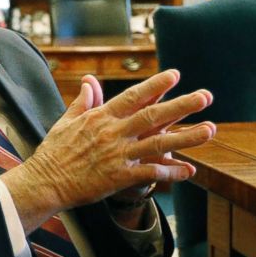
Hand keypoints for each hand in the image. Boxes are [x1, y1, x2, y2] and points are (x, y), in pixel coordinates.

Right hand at [1, 70, 214, 233]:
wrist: (45, 181)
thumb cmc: (54, 152)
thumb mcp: (66, 121)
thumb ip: (83, 101)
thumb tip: (89, 80)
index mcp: (101, 117)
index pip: (133, 96)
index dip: (156, 85)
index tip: (175, 75)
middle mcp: (113, 133)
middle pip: (153, 115)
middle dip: (181, 105)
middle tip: (205, 96)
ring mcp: (118, 155)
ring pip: (159, 143)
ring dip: (187, 136)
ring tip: (210, 130)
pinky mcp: (119, 177)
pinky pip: (151, 172)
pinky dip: (171, 171)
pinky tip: (190, 170)